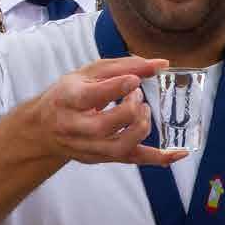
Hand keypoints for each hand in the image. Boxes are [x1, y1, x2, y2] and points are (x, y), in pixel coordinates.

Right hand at [26, 56, 183, 167]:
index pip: (90, 96)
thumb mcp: (89, 73)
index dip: (116, 88)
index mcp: (67, 99)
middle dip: (129, 110)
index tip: (134, 81)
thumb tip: (161, 63)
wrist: (45, 128)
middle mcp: (74, 127)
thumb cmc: (70, 95)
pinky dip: (158, 158)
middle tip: (137, 95)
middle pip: (104, 125)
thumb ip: (125, 66)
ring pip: (119, 147)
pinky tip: (178, 153)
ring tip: (144, 110)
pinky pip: (132, 160)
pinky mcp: (102, 158)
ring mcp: (88, 147)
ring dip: (141, 127)